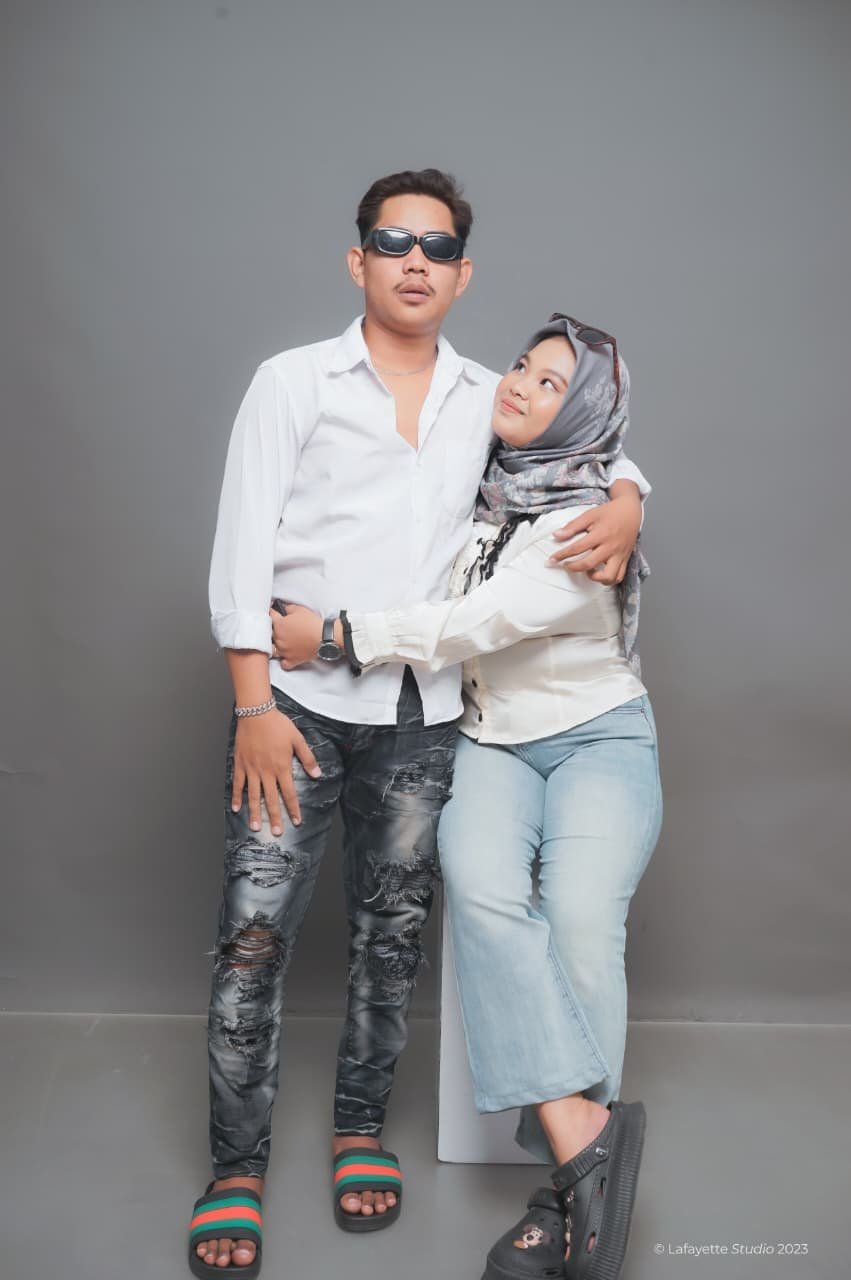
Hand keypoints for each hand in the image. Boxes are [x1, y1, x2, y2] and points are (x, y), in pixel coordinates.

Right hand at [232, 710, 320, 832]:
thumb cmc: (277, 725)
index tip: (296, 821)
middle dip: (275, 817)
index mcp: (282, 767)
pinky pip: (237, 784)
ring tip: (256, 827)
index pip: (289, 793)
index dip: (293, 808)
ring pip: (253, 795)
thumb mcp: (298, 739)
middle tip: (277, 832)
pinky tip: (236, 809)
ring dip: (255, 812)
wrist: (256, 713)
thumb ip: (307, 758)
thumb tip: (318, 774)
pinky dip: (236, 797)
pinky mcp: (240, 764)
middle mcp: (266, 772)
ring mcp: (251, 769)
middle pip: (271, 799)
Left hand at [270, 603, 323, 668]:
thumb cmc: (312, 623)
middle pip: (270, 633)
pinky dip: (284, 660)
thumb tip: (284, 610)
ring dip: (276, 644)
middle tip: (281, 626)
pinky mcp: (292, 660)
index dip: (272, 612)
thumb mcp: (300, 609)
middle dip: (274, 628)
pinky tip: (286, 656)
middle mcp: (278, 639)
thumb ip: (288, 608)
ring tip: (283, 641)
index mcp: (279, 625)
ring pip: (273, 649)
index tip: (274, 612)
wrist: (324, 637)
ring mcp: (284, 651)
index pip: (270, 616)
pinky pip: (283, 663)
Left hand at [548, 490, 641, 584]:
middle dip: (573, 567)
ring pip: (609, 576)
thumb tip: (556, 535)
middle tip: (566, 565)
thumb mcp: (589, 515)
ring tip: (587, 570)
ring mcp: (620, 555)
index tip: (553, 559)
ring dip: (595, 577)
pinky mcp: (625, 559)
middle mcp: (611, 547)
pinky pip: (619, 577)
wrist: (630, 512)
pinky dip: (608, 579)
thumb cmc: (610, 513)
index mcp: (601, 534)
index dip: (562, 555)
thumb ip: (573, 526)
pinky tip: (599, 573)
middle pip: (589, 564)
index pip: (577, 548)